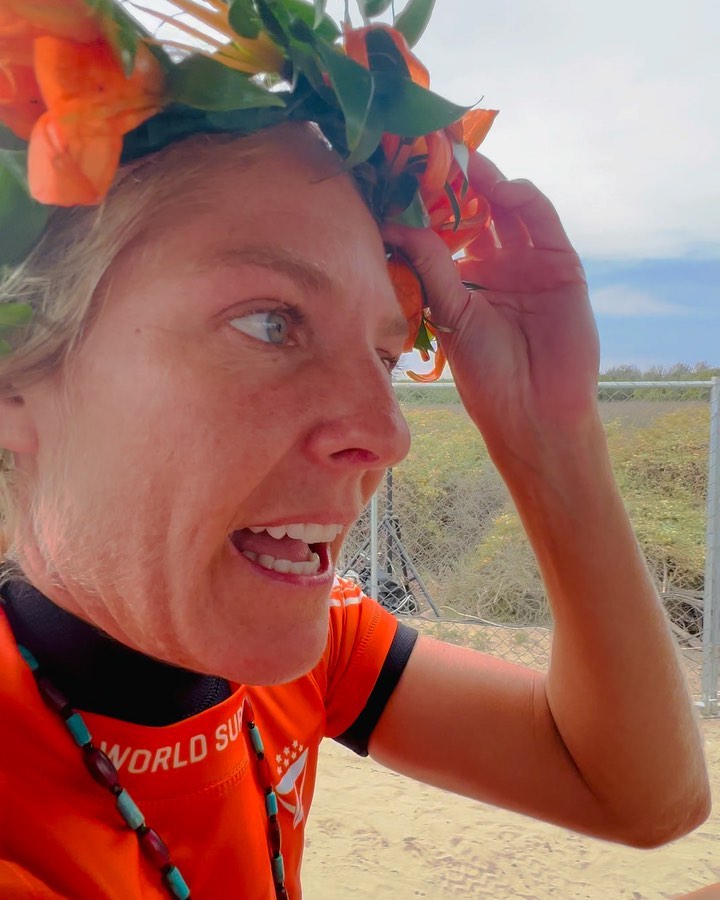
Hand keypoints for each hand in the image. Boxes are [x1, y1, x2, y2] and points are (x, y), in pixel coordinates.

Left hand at [383, 154, 599, 454]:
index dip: (429, 207)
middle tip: (430, 154)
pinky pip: (541, 221)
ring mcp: (529, 263)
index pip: (446, 232)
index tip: (403, 178)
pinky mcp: (561, 263)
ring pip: (506, 209)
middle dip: (456, 186)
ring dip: (486, 183)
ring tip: (459, 159)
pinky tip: (499, 186)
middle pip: (476, 213)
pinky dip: (522, 198)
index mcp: (466, 282)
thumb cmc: (486, 373)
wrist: (534, 409)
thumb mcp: (450, 314)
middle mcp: (496, 267)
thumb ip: (430, 266)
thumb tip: (395, 223)